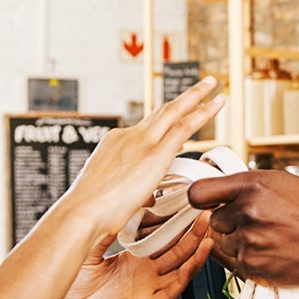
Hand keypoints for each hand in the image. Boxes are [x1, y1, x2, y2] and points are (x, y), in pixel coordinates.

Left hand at [48, 213, 214, 298]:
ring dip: (196, 250)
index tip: (185, 203)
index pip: (161, 236)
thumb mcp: (88, 247)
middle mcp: (144, 271)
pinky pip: (173, 289)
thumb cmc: (71, 284)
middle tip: (204, 211)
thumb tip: (121, 203)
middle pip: (176, 249)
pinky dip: (187, 273)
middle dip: (192, 231)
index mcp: (132, 256)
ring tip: (208, 231)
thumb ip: (106, 227)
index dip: (174, 221)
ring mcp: (147, 287)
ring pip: (180, 267)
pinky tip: (197, 257)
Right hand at [59, 78, 223, 241]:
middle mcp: (128, 136)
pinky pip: (185, 125)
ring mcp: (142, 141)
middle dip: (182, 99)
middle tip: (200, 87)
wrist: (82, 212)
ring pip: (174, 111)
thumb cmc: (90, 213)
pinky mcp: (156, 152)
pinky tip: (216, 104)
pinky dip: (203, 112)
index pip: (145, 132)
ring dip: (196, 96)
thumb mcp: (108, 195)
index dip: (165, 129)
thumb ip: (129, 191)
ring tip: (212, 85)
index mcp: (114, 144)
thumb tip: (144, 196)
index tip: (181, 133)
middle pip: (161, 112)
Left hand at [186, 169, 298, 285]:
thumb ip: (243, 185)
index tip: (209, 204)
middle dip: (230, 222)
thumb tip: (212, 191)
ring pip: (224, 244)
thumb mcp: (278, 181)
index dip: (202, 200)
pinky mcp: (253, 267)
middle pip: (213, 221)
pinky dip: (250, 259)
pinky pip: (235, 263)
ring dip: (239, 242)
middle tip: (257, 222)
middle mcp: (247, 212)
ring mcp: (249, 242)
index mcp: (251, 186)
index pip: (198, 193)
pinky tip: (272, 251)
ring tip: (269, 238)